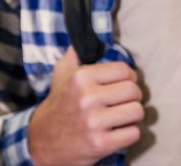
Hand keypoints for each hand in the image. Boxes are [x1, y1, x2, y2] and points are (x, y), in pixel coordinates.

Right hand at [26, 48, 143, 165]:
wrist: (42, 142)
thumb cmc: (59, 105)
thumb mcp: (61, 75)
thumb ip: (74, 54)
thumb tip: (83, 37)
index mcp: (81, 78)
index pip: (124, 70)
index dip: (128, 78)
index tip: (122, 85)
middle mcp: (87, 98)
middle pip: (134, 91)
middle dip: (132, 97)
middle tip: (122, 102)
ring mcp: (94, 122)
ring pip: (137, 111)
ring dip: (132, 115)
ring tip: (121, 116)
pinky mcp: (101, 143)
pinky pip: (134, 133)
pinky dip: (129, 133)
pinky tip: (118, 131)